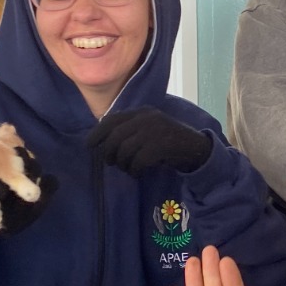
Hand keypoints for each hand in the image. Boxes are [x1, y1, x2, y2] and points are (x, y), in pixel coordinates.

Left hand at [87, 107, 212, 175]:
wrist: (196, 149)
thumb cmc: (168, 143)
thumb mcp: (148, 130)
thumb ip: (130, 130)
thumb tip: (102, 141)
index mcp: (142, 112)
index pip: (111, 120)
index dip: (97, 133)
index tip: (89, 145)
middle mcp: (147, 118)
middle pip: (115, 137)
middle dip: (108, 153)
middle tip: (111, 163)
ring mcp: (155, 131)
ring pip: (125, 150)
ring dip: (123, 164)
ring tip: (129, 169)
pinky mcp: (162, 146)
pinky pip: (138, 161)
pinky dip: (135, 170)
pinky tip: (139, 173)